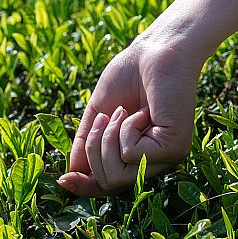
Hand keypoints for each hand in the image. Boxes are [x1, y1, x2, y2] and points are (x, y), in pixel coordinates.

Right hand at [57, 37, 200, 195]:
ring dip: (107, 137)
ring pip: (116, 174)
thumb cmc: (130, 75)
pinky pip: (129, 154)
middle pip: (108, 183)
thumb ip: (86, 144)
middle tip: (106, 116)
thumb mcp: (99, 112)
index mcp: (139, 155)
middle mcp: (155, 162)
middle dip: (93, 149)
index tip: (62, 180)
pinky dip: (126, 129)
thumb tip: (69, 175)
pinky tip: (143, 111)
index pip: (110, 185)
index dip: (85, 187)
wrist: (155, 51)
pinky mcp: (175, 149)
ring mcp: (167, 158)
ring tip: (123, 111)